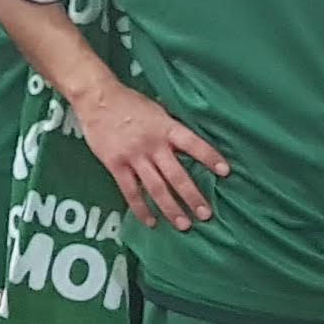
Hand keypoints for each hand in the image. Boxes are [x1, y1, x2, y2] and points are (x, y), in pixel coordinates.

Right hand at [74, 78, 226, 228]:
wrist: (98, 99)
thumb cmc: (130, 103)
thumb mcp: (157, 110)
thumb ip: (171, 130)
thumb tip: (189, 148)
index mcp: (166, 128)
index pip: (193, 144)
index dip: (209, 157)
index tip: (225, 172)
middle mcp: (153, 144)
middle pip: (176, 175)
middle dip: (192, 197)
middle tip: (205, 214)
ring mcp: (134, 156)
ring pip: (156, 188)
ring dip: (171, 208)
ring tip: (184, 225)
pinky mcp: (116, 165)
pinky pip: (131, 191)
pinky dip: (141, 208)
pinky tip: (151, 221)